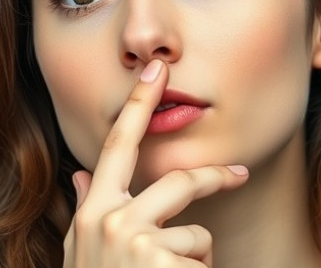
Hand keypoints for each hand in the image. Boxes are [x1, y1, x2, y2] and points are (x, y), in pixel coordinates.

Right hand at [62, 59, 249, 266]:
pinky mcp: (165, 263)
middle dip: (214, 177)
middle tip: (239, 173)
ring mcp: (139, 243)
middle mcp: (112, 221)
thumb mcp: (81, 253)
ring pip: (197, 234)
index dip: (138, 104)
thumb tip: (81, 171)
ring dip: (194, 261)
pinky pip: (203, 261)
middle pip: (180, 180)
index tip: (157, 71)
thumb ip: (86, 209)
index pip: (117, 146)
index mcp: (93, 212)